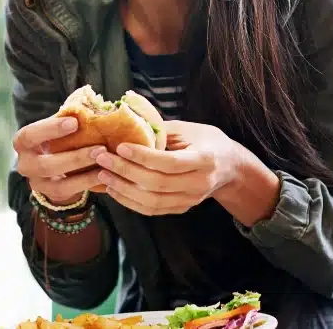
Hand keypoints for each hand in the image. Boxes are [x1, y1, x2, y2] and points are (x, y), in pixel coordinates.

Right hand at [13, 116, 105, 205]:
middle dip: (75, 157)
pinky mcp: (50, 194)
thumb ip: (67, 119)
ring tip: (105, 163)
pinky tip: (104, 175)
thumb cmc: (56, 139)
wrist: (52, 168)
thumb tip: (89, 103)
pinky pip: (69, 191)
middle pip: (45, 165)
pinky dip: (88, 183)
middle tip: (100, 148)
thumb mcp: (57, 128)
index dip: (51, 129)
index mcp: (23, 142)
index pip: (30, 135)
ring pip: (58, 182)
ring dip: (84, 173)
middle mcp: (24, 164)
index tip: (74, 122)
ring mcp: (36, 182)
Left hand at [92, 120, 244, 216]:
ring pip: (152, 202)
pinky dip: (130, 202)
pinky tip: (114, 189)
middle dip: (126, 171)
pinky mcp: (181, 209)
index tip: (120, 147)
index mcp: (205, 160)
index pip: (169, 162)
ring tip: (102, 175)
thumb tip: (128, 122)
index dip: (143, 156)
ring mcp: (190, 200)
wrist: (230, 168)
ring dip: (124, 189)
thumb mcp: (190, 129)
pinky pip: (152, 210)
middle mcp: (199, 184)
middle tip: (102, 159)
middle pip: (158, 184)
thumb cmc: (207, 141)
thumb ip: (162, 129)